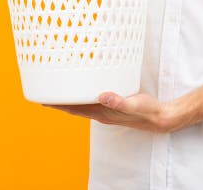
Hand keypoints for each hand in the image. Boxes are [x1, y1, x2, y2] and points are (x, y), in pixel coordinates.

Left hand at [45, 92, 176, 132]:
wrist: (160, 117)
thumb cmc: (147, 111)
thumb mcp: (134, 104)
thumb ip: (119, 102)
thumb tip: (102, 96)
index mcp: (101, 113)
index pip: (74, 108)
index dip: (58, 104)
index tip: (42, 99)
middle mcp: (100, 112)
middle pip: (74, 106)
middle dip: (60, 100)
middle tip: (46, 89)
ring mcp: (106, 109)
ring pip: (82, 103)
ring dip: (71, 97)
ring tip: (60, 87)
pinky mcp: (113, 104)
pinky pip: (93, 99)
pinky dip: (84, 93)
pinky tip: (85, 85)